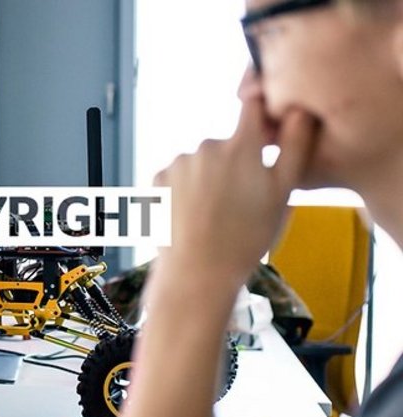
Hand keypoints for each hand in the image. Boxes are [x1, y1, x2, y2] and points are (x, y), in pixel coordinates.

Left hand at [152, 93, 319, 292]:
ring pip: (199, 163)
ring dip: (206, 179)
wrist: (197, 273)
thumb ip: (294, 146)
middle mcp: (206, 145)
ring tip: (213, 215)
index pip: (252, 107)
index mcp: (241, 146)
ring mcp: (178, 162)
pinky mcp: (156, 179)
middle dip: (232, 164)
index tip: (262, 131)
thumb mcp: (283, 194)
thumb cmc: (247, 238)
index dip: (259, 115)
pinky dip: (182, 191)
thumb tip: (298, 109)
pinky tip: (191, 216)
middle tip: (238, 202)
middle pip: (225, 144)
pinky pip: (175, 177)